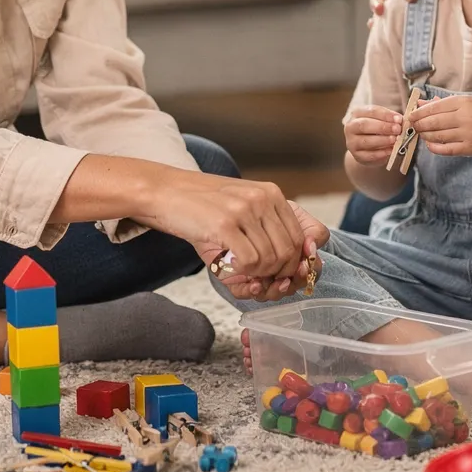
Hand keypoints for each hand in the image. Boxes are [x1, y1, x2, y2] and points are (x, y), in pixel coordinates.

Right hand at [142, 170, 318, 294]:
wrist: (164, 192)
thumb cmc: (202, 209)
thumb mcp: (241, 211)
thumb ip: (269, 232)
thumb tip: (299, 263)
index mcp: (272, 194)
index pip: (308, 235)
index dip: (301, 260)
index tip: (287, 271)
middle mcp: (264, 198)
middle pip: (292, 251)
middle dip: (280, 273)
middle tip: (261, 279)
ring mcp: (245, 209)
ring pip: (273, 259)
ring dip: (260, 275)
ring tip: (242, 270)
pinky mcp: (225, 224)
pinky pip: (251, 262)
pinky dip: (244, 272)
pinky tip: (231, 265)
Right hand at [344, 104, 402, 166]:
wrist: (368, 149)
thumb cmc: (377, 130)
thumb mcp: (382, 121)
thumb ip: (391, 119)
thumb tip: (401, 120)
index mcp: (357, 113)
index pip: (371, 111)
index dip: (386, 115)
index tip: (399, 119)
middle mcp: (351, 127)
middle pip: (364, 125)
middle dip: (383, 127)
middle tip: (397, 129)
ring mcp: (352, 142)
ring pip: (365, 141)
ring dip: (382, 140)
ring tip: (395, 140)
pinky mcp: (356, 155)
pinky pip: (368, 155)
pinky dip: (381, 153)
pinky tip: (390, 151)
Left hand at [406, 94, 471, 156]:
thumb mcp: (466, 102)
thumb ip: (442, 103)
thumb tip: (419, 104)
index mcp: (464, 102)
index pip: (435, 107)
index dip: (419, 112)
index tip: (411, 115)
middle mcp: (466, 117)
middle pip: (434, 122)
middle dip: (419, 125)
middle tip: (412, 126)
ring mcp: (468, 134)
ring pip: (438, 136)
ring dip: (425, 136)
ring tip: (421, 134)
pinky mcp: (470, 148)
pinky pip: (446, 149)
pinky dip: (434, 147)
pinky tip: (429, 144)